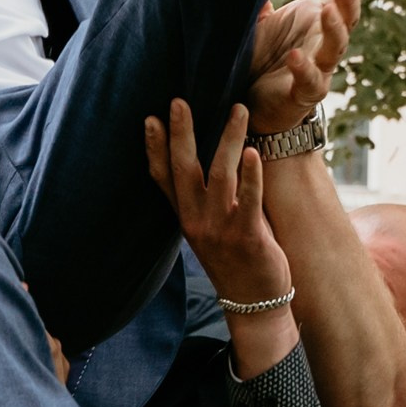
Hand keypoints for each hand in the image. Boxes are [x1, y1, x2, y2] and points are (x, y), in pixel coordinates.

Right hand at [145, 100, 291, 306]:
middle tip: (180, 101)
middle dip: (181, 135)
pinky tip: (253, 152)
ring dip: (228, 140)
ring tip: (239, 110)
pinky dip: (251, 175)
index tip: (151, 119)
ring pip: (219, 176)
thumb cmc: (238, 260)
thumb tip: (217, 157)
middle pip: (184, 170)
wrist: (254, 304)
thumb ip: (209, 199)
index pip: (163, 179)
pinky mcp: (246, 237)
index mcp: (187, 218)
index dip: (155, 149)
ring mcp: (220, 230)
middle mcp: (197, 222)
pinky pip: (247, 200)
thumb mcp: (212, 229)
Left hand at [246, 0, 364, 132]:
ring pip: (336, 48)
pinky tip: (296, 56)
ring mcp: (319, 69)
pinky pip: (310, 81)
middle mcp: (324, 43)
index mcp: (318, 20)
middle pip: (347, 19)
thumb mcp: (261, 20)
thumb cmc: (263, 55)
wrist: (252, 101)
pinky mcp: (305, 93)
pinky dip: (304, 68)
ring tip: (326, 10)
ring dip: (334, 28)